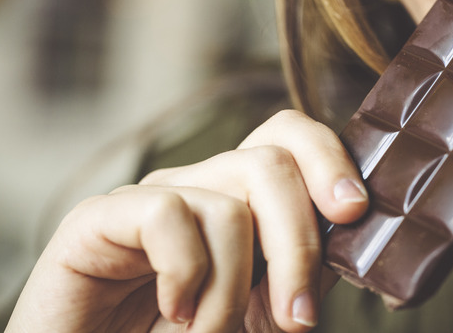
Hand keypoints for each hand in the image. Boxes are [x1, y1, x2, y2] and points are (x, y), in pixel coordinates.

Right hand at [7, 110, 368, 331]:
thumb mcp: (259, 311)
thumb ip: (299, 275)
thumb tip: (353, 243)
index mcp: (236, 198)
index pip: (287, 137)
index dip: (329, 158)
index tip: (355, 212)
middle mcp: (195, 186)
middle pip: (270, 163)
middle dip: (299, 245)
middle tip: (298, 319)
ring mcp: (147, 199)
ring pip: (228, 204)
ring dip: (235, 290)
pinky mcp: (97, 218)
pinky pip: (166, 214)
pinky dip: (186, 276)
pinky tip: (173, 313)